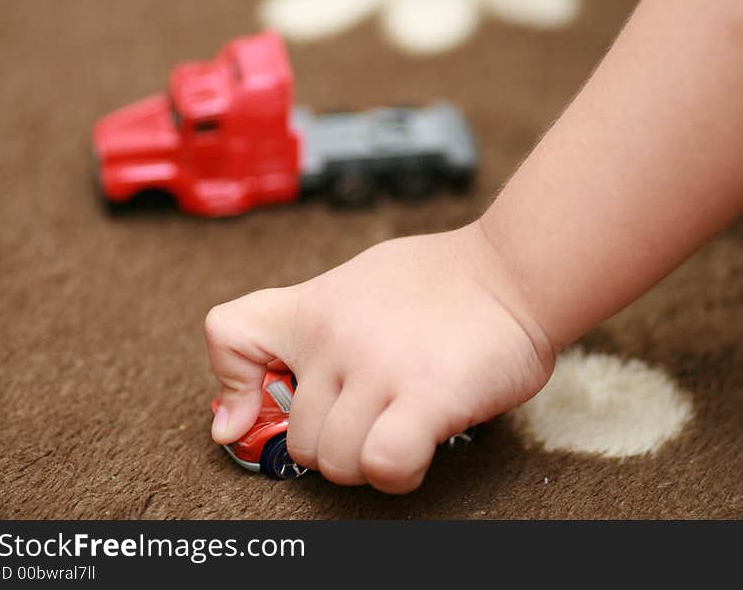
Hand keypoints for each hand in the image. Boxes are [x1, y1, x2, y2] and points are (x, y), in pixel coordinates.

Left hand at [204, 222, 554, 492]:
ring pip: (336, 461)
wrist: (513, 270)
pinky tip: (422, 446)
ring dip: (369, 461)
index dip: (235, 387)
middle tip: (374, 422)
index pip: (228, 334)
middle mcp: (334, 339)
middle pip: (297, 438)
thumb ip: (314, 326)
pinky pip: (385, 464)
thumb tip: (274, 391)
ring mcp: (377, 368)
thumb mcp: (359, 283)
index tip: (252, 414)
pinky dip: (400, 471)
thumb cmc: (444, 280)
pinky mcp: (425, 396)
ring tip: (403, 430)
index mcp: (314, 308)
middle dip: (335, 445)